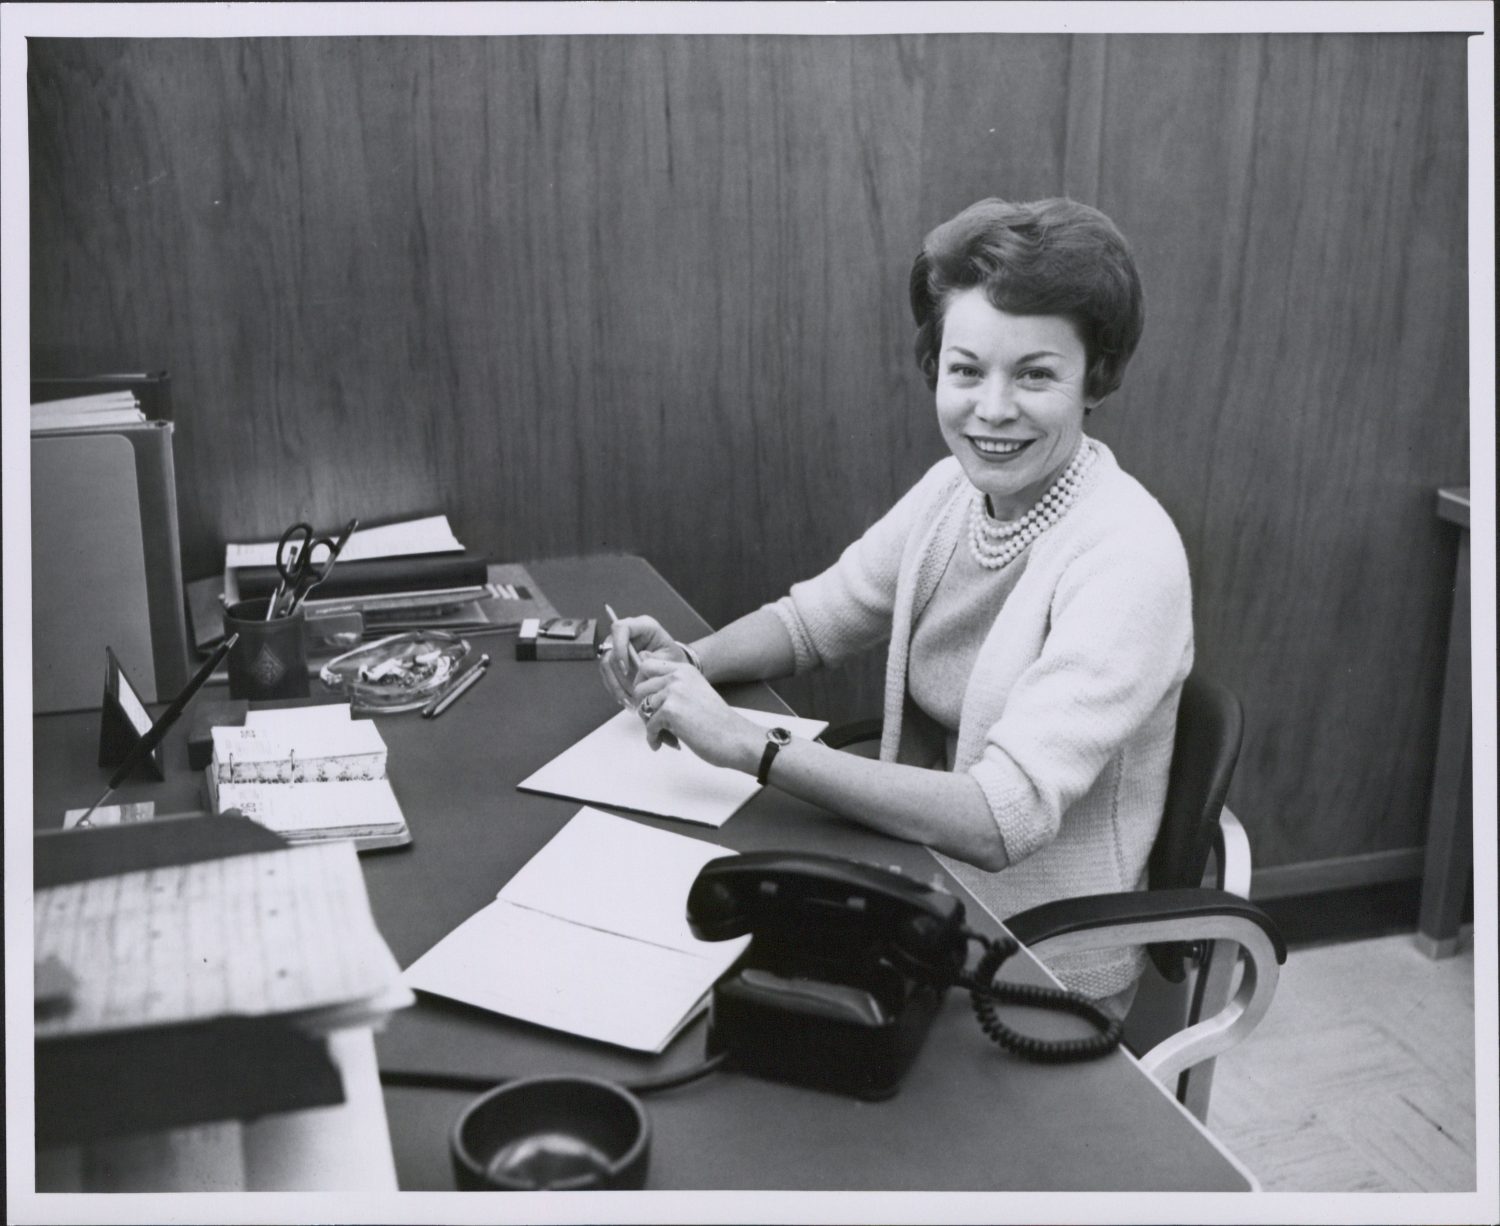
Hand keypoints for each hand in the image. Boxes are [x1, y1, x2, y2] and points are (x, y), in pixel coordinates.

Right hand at [596, 613, 688, 710]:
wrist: (671, 666)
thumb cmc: (672, 658)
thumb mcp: (670, 658)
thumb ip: (656, 659)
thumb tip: (640, 659)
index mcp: (643, 626)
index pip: (621, 628)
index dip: (619, 647)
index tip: (626, 669)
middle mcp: (627, 634)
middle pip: (610, 650)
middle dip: (619, 675)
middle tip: (631, 691)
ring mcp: (617, 646)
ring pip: (606, 665)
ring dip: (615, 685)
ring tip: (629, 700)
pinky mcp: (614, 660)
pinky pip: (607, 675)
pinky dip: (615, 688)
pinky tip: (625, 699)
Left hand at [630, 656, 762, 769]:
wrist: (737, 739)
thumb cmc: (718, 721)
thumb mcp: (695, 692)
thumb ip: (672, 684)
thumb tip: (645, 672)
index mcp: (684, 669)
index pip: (646, 665)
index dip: (641, 684)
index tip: (648, 701)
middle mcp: (678, 676)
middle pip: (639, 688)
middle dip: (644, 709)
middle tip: (657, 723)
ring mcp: (674, 692)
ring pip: (642, 708)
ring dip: (651, 726)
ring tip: (667, 735)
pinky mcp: (671, 711)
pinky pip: (649, 726)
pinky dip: (655, 739)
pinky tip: (668, 744)